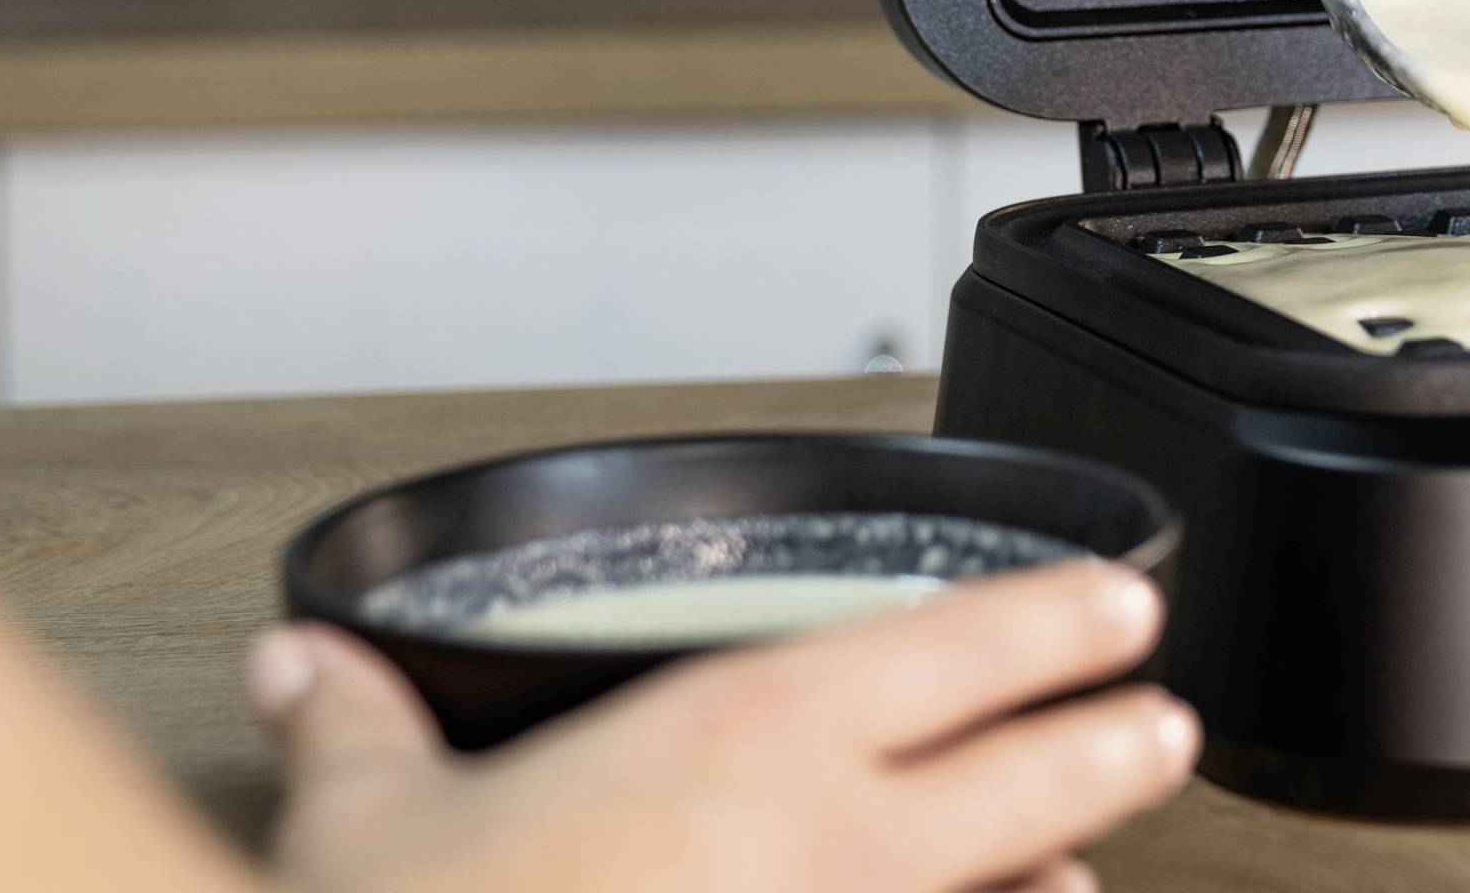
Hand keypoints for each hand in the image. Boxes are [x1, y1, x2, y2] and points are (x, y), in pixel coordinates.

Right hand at [249, 562, 1197, 892]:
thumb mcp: (366, 827)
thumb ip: (357, 731)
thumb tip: (303, 669)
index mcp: (747, 741)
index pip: (955, 649)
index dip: (1057, 621)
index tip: (1122, 605)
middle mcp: (832, 848)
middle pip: (1036, 780)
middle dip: (1113, 746)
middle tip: (1166, 723)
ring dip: (1052, 884)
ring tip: (1082, 875)